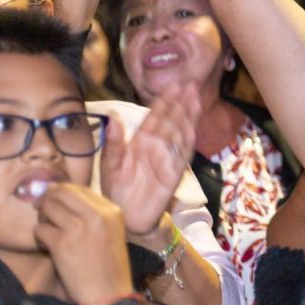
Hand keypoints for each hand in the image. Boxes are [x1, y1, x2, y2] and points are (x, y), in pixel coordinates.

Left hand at [33, 183, 132, 304]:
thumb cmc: (110, 265)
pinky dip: (39, 236)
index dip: (63, 193)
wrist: (109, 293)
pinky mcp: (62, 244)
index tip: (55, 201)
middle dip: (48, 199)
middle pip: (62, 192)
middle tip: (43, 210)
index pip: (80, 188)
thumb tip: (65, 199)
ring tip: (48, 230)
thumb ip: (95, 214)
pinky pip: (40, 229)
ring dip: (43, 218)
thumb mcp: (113, 232)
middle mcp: (97, 215)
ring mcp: (79, 228)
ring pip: (48, 207)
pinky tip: (47, 245)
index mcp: (112, 211)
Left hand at [100, 83, 200, 235]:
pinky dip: (186, 141)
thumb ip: (112, 142)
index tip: (173, 85)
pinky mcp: (172, 175)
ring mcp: (165, 160)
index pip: (155, 117)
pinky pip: (181, 156)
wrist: (124, 219)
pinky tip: (192, 127)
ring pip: (179, 134)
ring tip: (195, 99)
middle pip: (172, 121)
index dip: (164, 101)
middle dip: (181, 103)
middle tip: (191, 85)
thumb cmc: (115, 192)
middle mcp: (156, 148)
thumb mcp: (109, 165)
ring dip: (188, 116)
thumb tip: (112, 117)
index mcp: (140, 143)